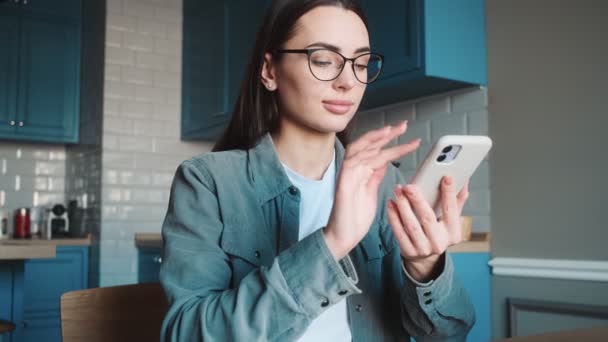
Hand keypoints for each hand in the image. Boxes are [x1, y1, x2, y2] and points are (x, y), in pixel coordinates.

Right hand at [323, 122, 420, 259]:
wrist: (343, 236)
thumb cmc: (355, 219)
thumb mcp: (371, 193)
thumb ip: (375, 177)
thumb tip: (384, 162)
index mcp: (362, 173)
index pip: (378, 152)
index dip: (392, 143)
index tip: (409, 138)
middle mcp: (354, 170)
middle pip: (369, 146)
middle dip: (387, 134)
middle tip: (403, 125)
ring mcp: (347, 175)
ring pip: (361, 149)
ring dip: (377, 139)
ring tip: (393, 131)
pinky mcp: (343, 182)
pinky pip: (352, 162)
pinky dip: (364, 153)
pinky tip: (377, 148)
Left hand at [387, 176, 469, 281]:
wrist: (426, 258)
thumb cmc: (439, 232)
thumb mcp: (451, 220)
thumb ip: (457, 201)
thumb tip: (465, 180)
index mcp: (453, 232)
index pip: (452, 210)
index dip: (449, 193)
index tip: (446, 177)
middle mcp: (439, 242)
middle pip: (427, 218)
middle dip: (417, 200)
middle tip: (409, 186)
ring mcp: (423, 248)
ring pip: (411, 225)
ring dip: (403, 206)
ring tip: (398, 191)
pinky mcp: (409, 251)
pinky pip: (399, 232)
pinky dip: (394, 217)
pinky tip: (391, 204)